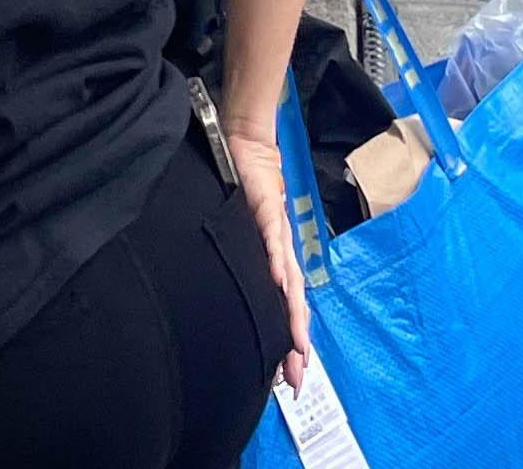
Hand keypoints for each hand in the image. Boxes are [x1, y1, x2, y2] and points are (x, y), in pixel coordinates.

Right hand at [223, 127, 312, 390]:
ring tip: (296, 346)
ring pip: (289, 282)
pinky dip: (275, 262)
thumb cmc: (241, 187)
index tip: (289, 376)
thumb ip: (240, 256)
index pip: (284, 306)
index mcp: (274, 258)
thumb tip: (226, 287)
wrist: (244, 143)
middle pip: (292, 304)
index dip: (288, 340)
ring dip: (293, 316)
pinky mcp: (267, 211)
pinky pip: (273, 241)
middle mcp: (279, 252)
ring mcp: (276, 233)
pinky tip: (278, 283)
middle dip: (295, 342)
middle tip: (296, 377)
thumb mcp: (238, 230)